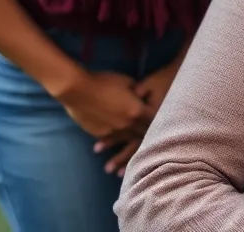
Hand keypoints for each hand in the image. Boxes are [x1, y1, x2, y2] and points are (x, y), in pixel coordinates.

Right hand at [93, 60, 181, 176]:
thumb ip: (137, 91)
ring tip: (130, 162)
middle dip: (148, 140)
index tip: (167, 126)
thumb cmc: (104, 81)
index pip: (154, 119)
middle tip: (156, 151)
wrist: (77, 89)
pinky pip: (109, 139)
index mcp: (137, 111)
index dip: (160, 121)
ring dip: (127, 153)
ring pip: (124, 142)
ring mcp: (113, 130)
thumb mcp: (126, 81)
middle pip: (141, 134)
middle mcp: (128, 124)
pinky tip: (111, 151)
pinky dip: (112, 144)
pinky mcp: (99, 132)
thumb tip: (140, 94)